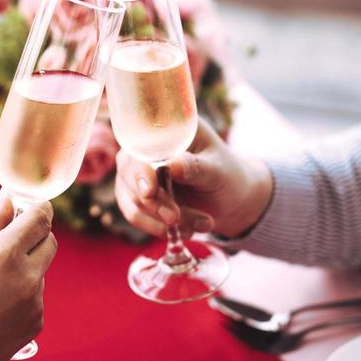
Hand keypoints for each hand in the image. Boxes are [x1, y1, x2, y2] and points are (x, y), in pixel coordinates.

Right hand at [0, 192, 55, 360]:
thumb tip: (9, 198)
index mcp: (5, 255)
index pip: (41, 219)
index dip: (39, 208)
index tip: (33, 207)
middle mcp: (27, 278)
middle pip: (49, 242)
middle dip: (35, 236)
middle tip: (10, 241)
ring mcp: (34, 304)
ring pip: (40, 272)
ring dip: (24, 269)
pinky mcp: (36, 324)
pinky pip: (35, 298)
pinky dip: (21, 296)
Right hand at [114, 120, 272, 238]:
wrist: (231, 201)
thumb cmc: (228, 178)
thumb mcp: (218, 172)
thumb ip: (196, 167)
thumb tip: (171, 165)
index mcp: (170, 130)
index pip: (142, 144)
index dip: (140, 168)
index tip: (149, 191)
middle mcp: (147, 147)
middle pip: (130, 173)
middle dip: (154, 202)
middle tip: (176, 219)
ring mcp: (138, 172)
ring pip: (133, 199)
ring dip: (162, 219)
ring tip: (200, 224)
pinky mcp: (136, 195)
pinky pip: (134, 214)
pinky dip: (157, 227)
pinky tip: (185, 230)